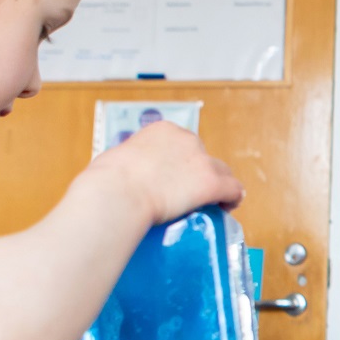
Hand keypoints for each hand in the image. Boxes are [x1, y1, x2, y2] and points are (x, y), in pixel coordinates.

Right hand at [88, 121, 245, 224]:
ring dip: (217, 187)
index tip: (173, 180)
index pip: (182, 144)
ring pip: (222, 173)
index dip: (181, 164)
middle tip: (185, 196)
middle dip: (197, 174)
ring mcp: (201, 161)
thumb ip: (127, 164)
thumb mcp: (115, 161)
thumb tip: (121, 177)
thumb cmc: (106, 182)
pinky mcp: (212, 183)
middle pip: (203, 157)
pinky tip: (227, 208)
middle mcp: (187, 139)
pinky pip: (233, 189)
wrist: (117, 194)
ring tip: (209, 205)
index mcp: (163, 130)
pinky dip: (231, 199)